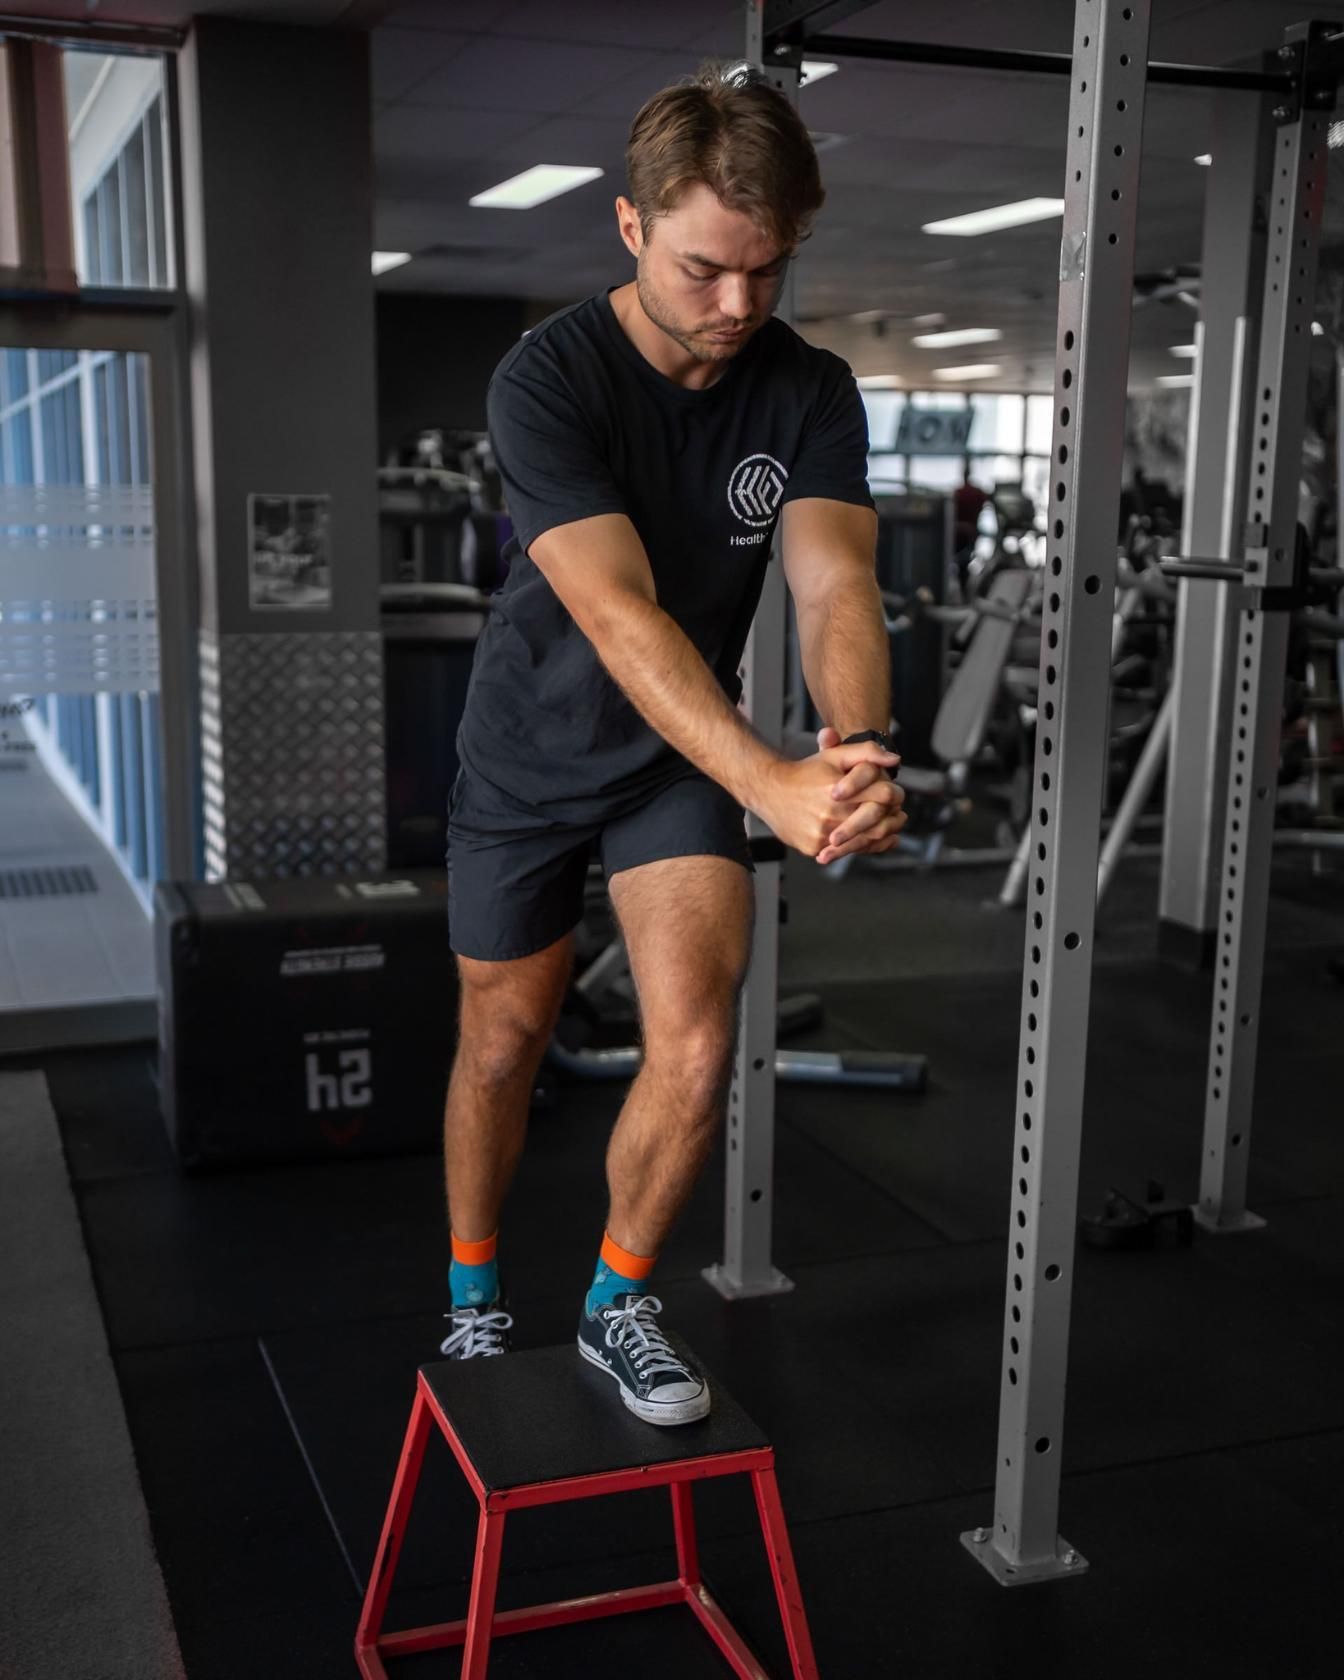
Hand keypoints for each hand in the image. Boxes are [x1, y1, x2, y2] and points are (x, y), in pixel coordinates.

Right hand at [755, 737, 902, 861]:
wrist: (769, 790)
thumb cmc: (806, 771)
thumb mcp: (835, 755)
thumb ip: (867, 752)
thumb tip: (896, 760)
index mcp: (840, 791)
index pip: (884, 796)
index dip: (894, 796)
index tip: (895, 796)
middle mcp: (831, 814)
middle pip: (878, 823)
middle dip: (891, 819)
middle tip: (898, 816)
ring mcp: (821, 834)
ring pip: (863, 841)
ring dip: (879, 836)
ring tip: (885, 829)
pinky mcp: (813, 847)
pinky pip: (844, 851)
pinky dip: (856, 846)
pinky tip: (863, 838)